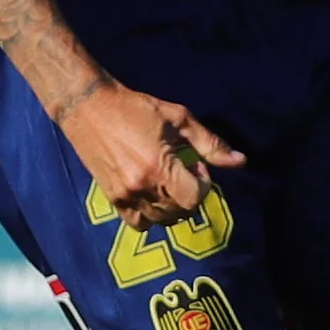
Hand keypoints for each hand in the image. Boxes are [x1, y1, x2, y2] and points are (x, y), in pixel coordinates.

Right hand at [59, 80, 244, 229]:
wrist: (88, 106)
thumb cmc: (136, 107)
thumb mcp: (179, 119)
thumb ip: (210, 144)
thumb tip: (241, 161)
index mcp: (159, 167)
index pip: (195, 198)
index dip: (204, 184)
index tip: (196, 165)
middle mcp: (141, 187)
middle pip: (180, 212)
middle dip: (191, 194)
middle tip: (184, 171)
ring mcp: (124, 196)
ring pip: (161, 220)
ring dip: (173, 206)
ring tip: (168, 181)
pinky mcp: (111, 198)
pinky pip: (137, 224)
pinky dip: (150, 216)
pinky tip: (152, 194)